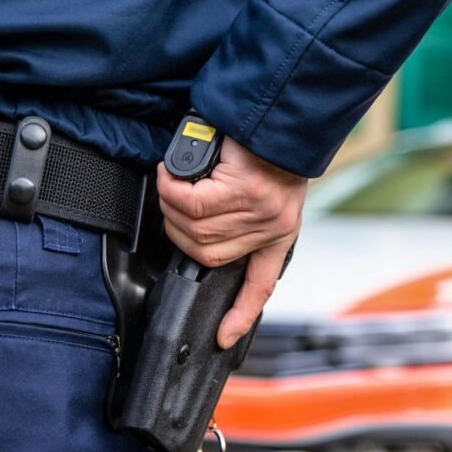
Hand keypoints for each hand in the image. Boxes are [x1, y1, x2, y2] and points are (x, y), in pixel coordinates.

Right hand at [156, 136, 306, 348]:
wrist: (281, 111)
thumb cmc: (265, 145)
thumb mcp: (261, 190)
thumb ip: (237, 216)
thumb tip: (197, 228)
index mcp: (280, 235)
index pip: (260, 287)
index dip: (240, 314)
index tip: (223, 339)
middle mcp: (272, 228)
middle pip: (207, 253)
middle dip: (177, 230)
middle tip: (171, 202)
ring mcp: (260, 211)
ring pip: (195, 228)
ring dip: (171, 205)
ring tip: (171, 183)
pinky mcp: (245, 189)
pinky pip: (192, 202)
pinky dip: (172, 189)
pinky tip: (172, 174)